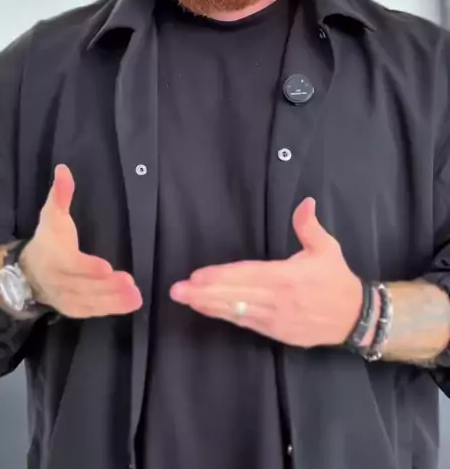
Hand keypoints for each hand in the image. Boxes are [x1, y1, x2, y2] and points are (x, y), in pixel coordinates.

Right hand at [20, 165, 142, 318]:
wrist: (28, 273)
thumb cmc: (47, 240)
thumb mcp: (51, 215)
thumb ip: (60, 194)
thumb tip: (64, 168)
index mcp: (55, 259)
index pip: (72, 265)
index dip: (88, 268)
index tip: (106, 268)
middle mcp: (60, 282)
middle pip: (85, 287)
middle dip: (107, 287)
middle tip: (130, 282)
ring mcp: (67, 299)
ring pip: (91, 302)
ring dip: (113, 301)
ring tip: (136, 296)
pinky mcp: (75, 310)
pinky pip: (93, 311)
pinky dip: (111, 309)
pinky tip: (131, 304)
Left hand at [170, 197, 361, 347]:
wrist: (355, 318)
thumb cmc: (336, 279)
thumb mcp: (327, 248)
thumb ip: (309, 226)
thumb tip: (306, 201)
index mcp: (288, 277)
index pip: (248, 275)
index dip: (222, 277)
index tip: (198, 275)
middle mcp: (278, 300)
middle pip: (236, 295)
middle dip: (205, 293)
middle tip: (178, 290)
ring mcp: (276, 319)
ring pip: (236, 311)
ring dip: (209, 305)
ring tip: (186, 299)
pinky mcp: (276, 333)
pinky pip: (245, 323)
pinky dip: (225, 316)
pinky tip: (208, 309)